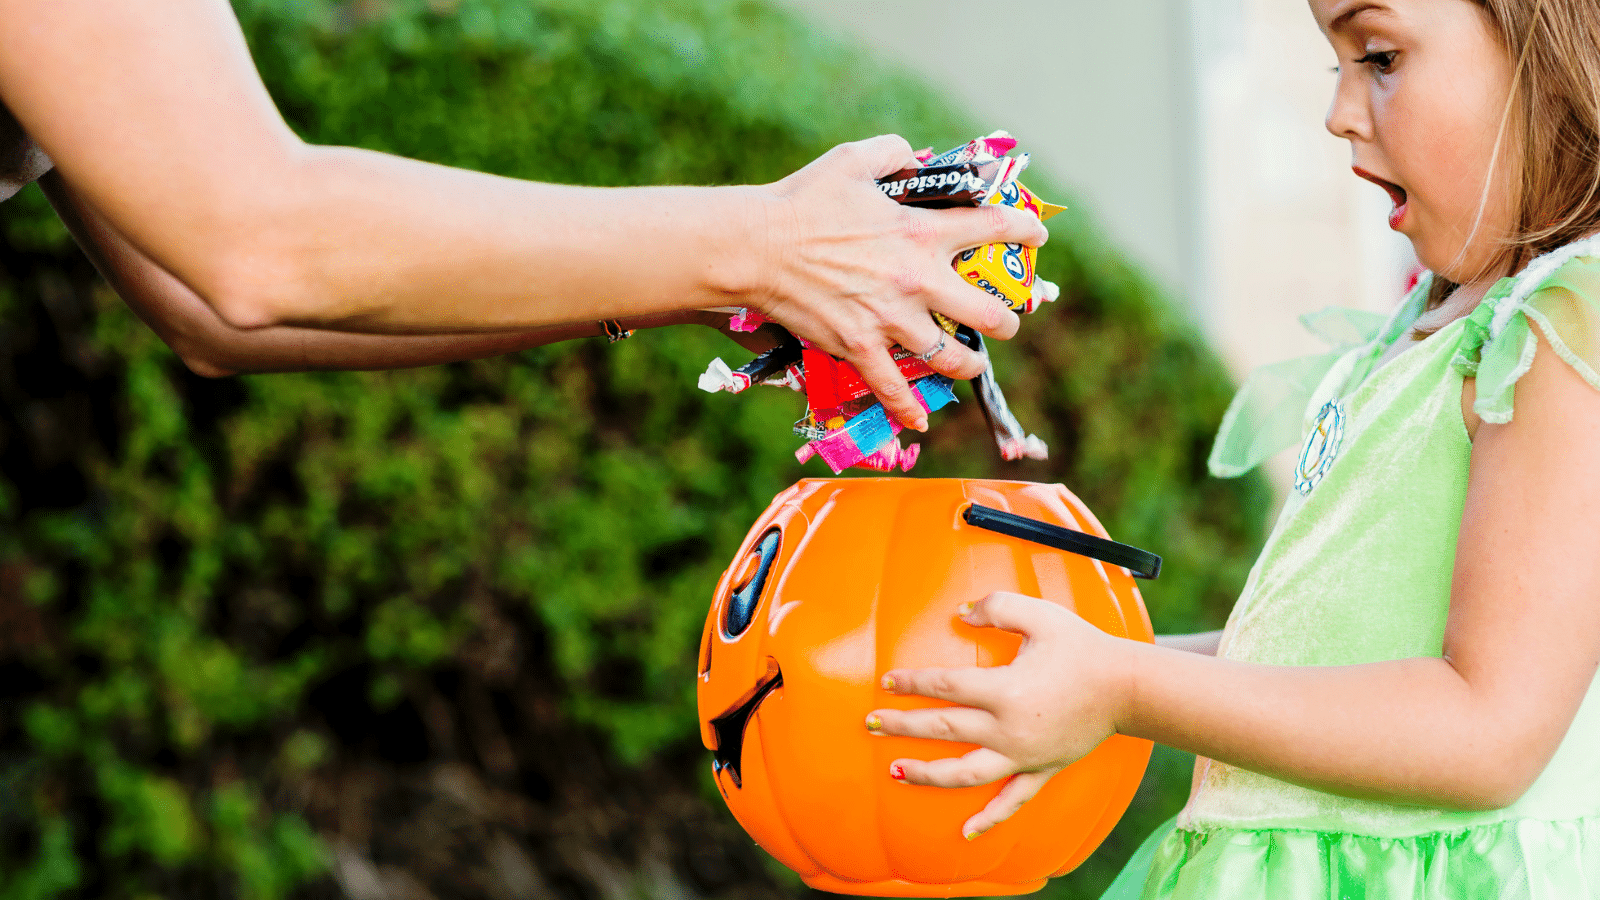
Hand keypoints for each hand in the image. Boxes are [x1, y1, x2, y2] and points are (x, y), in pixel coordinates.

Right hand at [756, 135, 1048, 430]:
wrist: (756, 248)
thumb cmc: (802, 201)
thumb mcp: (853, 160)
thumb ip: (896, 152)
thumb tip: (919, 158)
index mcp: (921, 231)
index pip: (994, 227)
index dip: (1025, 230)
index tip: (1036, 235)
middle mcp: (916, 280)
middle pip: (988, 312)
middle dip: (1006, 320)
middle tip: (1005, 321)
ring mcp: (890, 319)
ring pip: (951, 358)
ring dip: (969, 364)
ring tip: (972, 362)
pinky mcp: (859, 347)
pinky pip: (892, 388)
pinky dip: (909, 409)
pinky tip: (921, 422)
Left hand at [865, 592, 1130, 839]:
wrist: (1127, 686)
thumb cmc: (1082, 647)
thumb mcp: (1040, 615)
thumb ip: (996, 607)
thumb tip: (960, 614)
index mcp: (1005, 689)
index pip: (945, 687)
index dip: (912, 684)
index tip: (887, 682)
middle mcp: (1009, 728)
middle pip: (944, 730)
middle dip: (902, 727)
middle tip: (871, 724)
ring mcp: (1024, 755)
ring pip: (966, 773)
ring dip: (928, 775)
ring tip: (895, 772)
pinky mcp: (1041, 770)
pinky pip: (1013, 800)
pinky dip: (990, 818)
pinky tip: (966, 832)